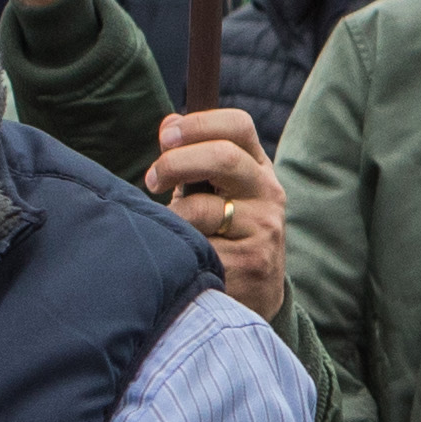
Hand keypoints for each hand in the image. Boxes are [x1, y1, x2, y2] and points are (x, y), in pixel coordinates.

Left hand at [148, 108, 283, 316]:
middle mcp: (268, 194)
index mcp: (258, 168)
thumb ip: (195, 159)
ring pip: (202, 210)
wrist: (257, 297)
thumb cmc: (225, 234)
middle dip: (175, 163)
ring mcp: (263, 230)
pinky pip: (198, 249)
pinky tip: (179, 259)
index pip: (238, 126)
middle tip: (152, 180)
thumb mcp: (217, 193)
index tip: (165, 137)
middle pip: (222, 157)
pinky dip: (178, 252)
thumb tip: (168, 123)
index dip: (198, 124)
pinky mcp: (249, 264)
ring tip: (165, 232)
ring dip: (171, 219)